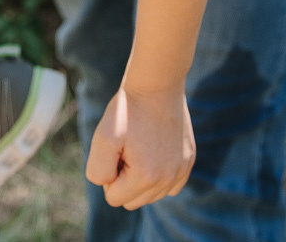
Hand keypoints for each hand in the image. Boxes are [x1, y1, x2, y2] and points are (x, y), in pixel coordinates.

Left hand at [85, 85, 194, 208]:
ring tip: (140, 146)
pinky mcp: (188, 161)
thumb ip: (98, 171)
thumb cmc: (128, 110)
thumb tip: (110, 185)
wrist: (157, 84)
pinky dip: (159, 175)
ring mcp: (181, 171)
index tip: (116, 149)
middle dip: (124, 179)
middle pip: (133, 201)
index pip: (114, 198)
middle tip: (127, 148)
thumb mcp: (102, 137)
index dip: (109, 173)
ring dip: (141, 177)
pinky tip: (154, 152)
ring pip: (151, 195)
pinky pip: (169, 186)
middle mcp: (168, 179)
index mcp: (146, 177)